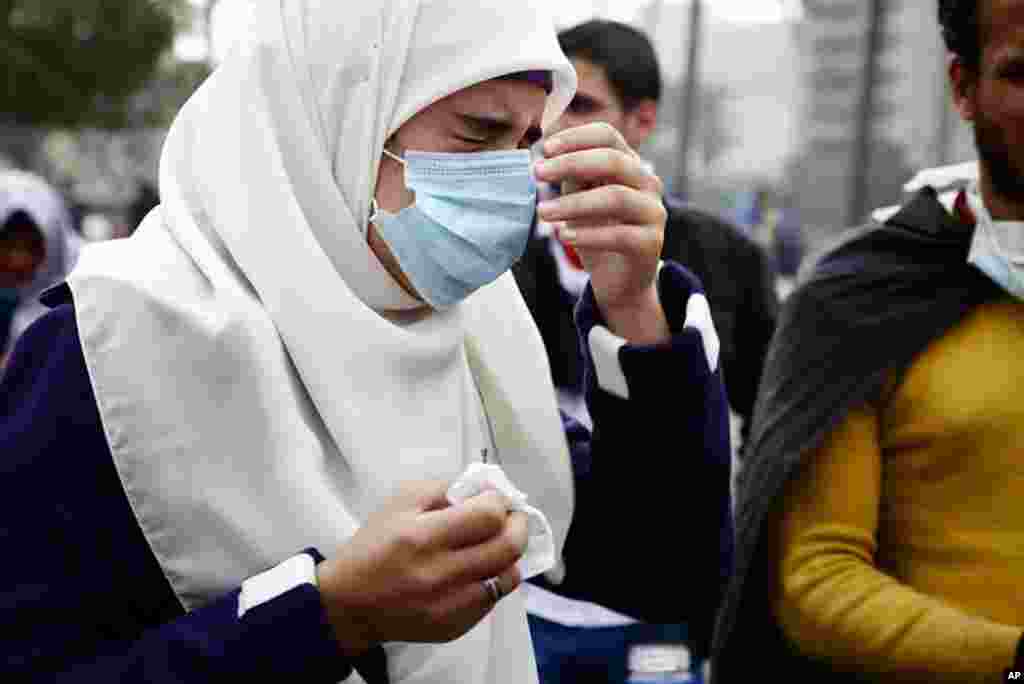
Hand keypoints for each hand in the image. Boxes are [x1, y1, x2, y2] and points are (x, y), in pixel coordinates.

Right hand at [316, 480, 526, 656]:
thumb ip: (444, 489)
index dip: (500, 502)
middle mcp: (439, 574)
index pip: (487, 516)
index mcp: (422, 537)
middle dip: (518, 525)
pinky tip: (477, 569)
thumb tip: (486, 489)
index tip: (496, 498)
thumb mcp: (399, 502)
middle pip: (508, 547)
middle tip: (512, 517)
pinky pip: (493, 599)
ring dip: (509, 555)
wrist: (349, 604)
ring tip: (496, 544)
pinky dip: (492, 580)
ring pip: (508, 577)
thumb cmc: (373, 547)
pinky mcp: (454, 626)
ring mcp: (450, 605)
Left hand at [535, 122, 669, 343]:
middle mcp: (647, 183)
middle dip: (571, 163)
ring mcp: (653, 212)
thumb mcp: (579, 198)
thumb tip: (545, 144)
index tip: (544, 149)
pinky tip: (563, 236)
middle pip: (613, 160)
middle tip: (537, 173)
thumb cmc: (597, 232)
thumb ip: (569, 174)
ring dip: (573, 203)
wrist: (620, 280)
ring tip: (543, 212)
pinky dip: (589, 235)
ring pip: (616, 197)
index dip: (576, 138)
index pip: (608, 136)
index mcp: (629, 165)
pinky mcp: (651, 243)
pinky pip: (621, 235)